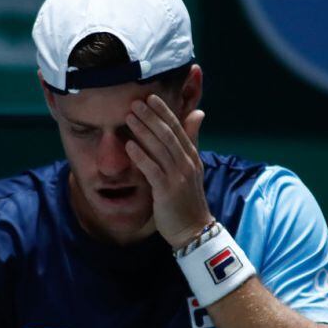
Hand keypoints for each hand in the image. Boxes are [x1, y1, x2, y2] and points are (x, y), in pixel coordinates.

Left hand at [125, 94, 212, 247]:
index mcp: (192, 157)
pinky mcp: (167, 191)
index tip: (150, 97)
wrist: (194, 230)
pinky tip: (129, 145)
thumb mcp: (192, 167)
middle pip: (169, 134)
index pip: (179, 128)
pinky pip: (152, 170)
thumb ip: (191, 141)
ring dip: (144, 130)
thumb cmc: (187, 199)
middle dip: (152, 117)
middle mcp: (187, 164)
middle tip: (135, 102)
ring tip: (129, 116)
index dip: (164, 112)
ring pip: (161, 148)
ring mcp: (178, 177)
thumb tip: (198, 113)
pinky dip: (141, 156)